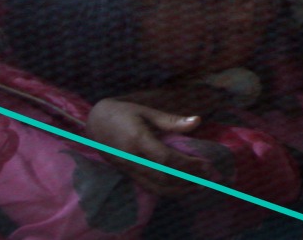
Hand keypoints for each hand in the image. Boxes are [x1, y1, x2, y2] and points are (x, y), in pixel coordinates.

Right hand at [84, 97, 209, 196]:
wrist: (94, 122)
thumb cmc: (123, 113)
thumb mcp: (146, 111)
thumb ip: (171, 120)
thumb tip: (197, 121)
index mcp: (137, 140)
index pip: (166, 158)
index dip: (187, 164)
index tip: (206, 164)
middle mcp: (132, 158)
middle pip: (163, 175)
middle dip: (188, 178)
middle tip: (208, 176)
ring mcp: (128, 169)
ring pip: (155, 186)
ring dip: (179, 189)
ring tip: (199, 186)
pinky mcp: (126, 174)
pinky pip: (147, 187)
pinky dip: (166, 190)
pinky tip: (180, 188)